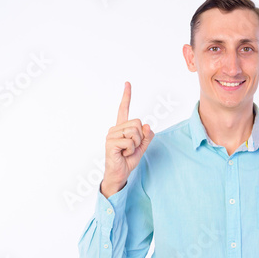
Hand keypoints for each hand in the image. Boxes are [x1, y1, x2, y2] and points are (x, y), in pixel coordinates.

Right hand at [101, 82, 154, 197]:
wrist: (119, 174)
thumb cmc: (127, 160)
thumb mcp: (142, 147)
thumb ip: (147, 136)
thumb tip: (147, 125)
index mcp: (121, 128)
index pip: (123, 109)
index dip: (126, 96)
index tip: (127, 83)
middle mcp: (115, 129)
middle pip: (137, 123)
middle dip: (140, 137)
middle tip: (131, 148)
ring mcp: (111, 135)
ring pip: (134, 132)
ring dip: (135, 144)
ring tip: (127, 151)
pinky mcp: (111, 143)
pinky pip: (130, 141)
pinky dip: (131, 150)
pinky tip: (123, 154)